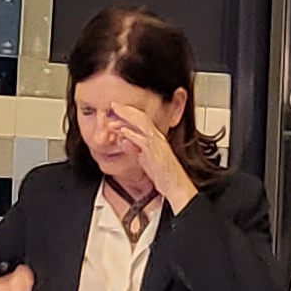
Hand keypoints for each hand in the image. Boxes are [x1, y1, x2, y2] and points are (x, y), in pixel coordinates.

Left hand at [97, 92, 195, 206]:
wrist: (176, 186)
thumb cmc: (163, 175)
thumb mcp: (144, 160)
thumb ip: (134, 149)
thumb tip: (124, 141)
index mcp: (155, 138)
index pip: (141, 120)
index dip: (128, 113)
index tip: (116, 109)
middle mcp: (157, 138)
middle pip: (141, 117)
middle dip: (126, 110)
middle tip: (114, 105)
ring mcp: (157, 144)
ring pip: (143, 124)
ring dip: (128, 117)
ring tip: (116, 112)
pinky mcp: (155, 153)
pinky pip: (143, 140)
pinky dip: (132, 134)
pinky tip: (123, 132)